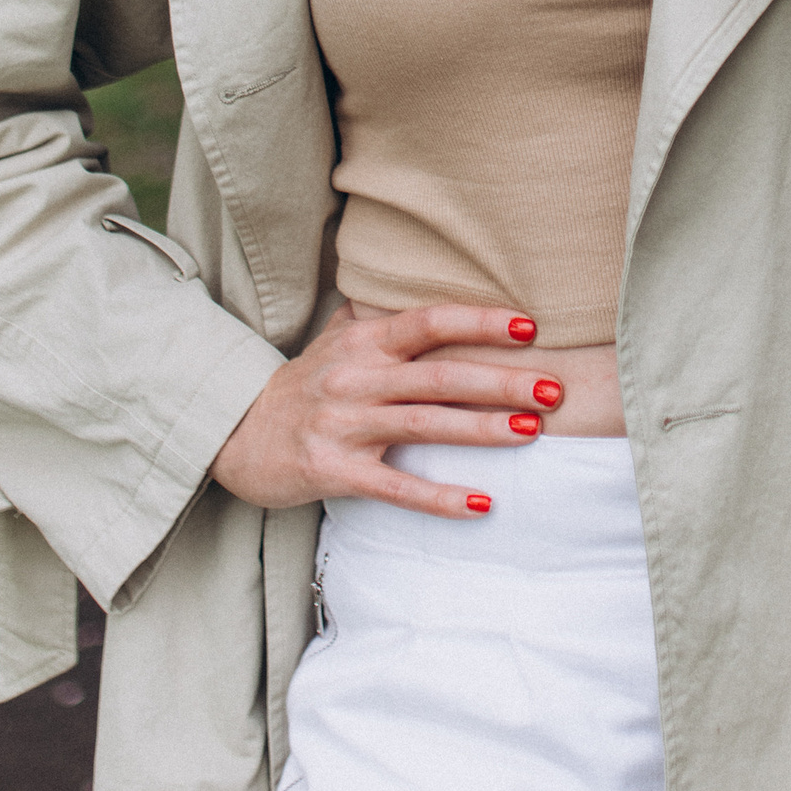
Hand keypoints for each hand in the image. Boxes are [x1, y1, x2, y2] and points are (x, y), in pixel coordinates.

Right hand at [210, 301, 560, 519]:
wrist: (237, 435)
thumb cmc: (303, 385)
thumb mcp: (337, 341)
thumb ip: (379, 317)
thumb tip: (425, 287)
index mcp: (364, 342)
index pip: (430, 322)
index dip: (480, 321)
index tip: (531, 326)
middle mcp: (357, 377)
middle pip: (440, 376)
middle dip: (501, 381)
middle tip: (553, 388)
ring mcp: (346, 425)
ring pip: (426, 425)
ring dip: (483, 429)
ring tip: (532, 431)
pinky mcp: (335, 471)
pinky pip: (396, 487)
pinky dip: (440, 497)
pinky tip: (482, 503)